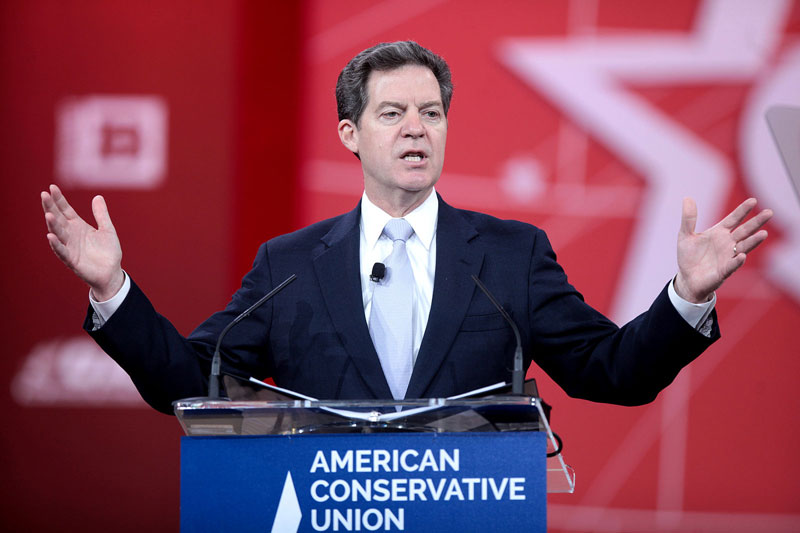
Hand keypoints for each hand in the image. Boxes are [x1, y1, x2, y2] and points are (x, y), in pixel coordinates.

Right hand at [41, 184, 123, 300]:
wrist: (112, 272)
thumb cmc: (108, 251)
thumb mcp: (107, 230)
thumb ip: (101, 215)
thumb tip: (98, 196)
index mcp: (78, 226)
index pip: (65, 210)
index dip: (59, 199)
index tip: (52, 187)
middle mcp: (71, 235)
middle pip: (58, 218)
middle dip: (50, 207)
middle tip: (44, 195)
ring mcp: (70, 247)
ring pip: (58, 233)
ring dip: (52, 224)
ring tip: (48, 214)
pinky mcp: (72, 260)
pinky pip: (62, 251)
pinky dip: (56, 244)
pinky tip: (51, 236)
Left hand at [674, 197, 772, 302]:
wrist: (687, 278)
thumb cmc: (689, 256)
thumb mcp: (685, 235)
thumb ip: (688, 219)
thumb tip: (687, 198)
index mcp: (719, 233)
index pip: (733, 219)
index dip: (742, 210)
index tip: (753, 200)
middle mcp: (727, 243)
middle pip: (744, 231)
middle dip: (756, 222)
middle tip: (769, 212)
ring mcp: (728, 257)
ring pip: (744, 247)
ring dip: (753, 241)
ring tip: (763, 234)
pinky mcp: (724, 271)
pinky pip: (732, 265)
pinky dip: (737, 261)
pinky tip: (742, 256)